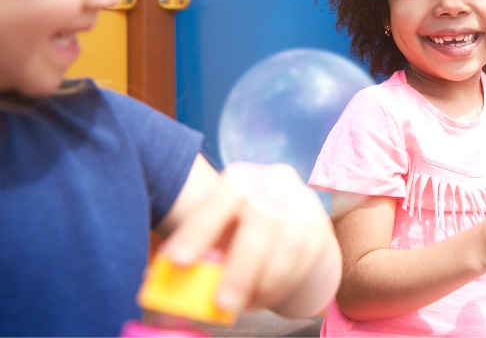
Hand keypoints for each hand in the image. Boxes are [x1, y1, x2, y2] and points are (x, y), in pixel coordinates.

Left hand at [159, 162, 338, 315]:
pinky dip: (282, 286)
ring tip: (242, 305)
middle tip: (223, 304)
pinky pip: (305, 262)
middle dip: (241, 269)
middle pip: (260, 223)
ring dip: (265, 284)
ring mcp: (302, 203)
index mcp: (239, 180)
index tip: (177, 261)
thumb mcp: (216, 234)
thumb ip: (199, 253)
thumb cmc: (238, 231)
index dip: (197, 231)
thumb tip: (166, 283)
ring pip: (288, 247)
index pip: (217, 202)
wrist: (286, 219)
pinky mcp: (320, 228)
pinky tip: (263, 297)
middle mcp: (274, 183)